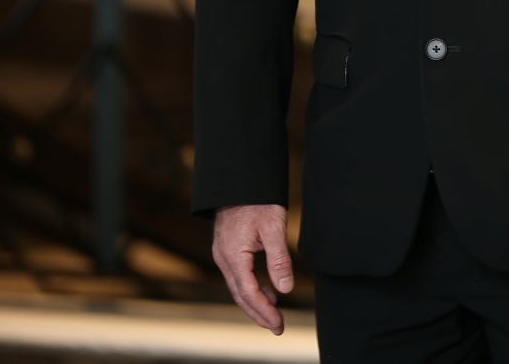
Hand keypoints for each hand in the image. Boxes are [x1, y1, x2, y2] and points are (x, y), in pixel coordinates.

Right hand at [211, 203, 293, 332]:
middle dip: (259, 313)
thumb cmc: (257, 200)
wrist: (239, 181)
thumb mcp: (273, 227)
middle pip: (241, 295)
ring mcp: (223, 254)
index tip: (278, 323)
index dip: (264, 310)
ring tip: (274, 315)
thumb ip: (279, 259)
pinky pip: (240, 275)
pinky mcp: (228, 249)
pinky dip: (253, 287)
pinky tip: (267, 292)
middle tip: (277, 327)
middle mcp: (223, 258)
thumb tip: (285, 288)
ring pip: (239, 287)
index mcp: (233, 256)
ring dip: (256, 302)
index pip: (248, 292)